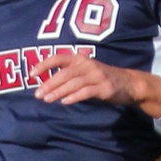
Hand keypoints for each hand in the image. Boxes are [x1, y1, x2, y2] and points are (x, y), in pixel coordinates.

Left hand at [31, 51, 155, 110]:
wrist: (128, 83)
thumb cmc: (101, 78)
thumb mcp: (85, 71)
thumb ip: (69, 75)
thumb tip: (46, 85)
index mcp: (80, 59)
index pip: (58, 58)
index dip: (44, 64)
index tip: (32, 74)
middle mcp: (87, 64)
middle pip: (64, 73)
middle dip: (49, 84)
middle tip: (37, 94)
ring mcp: (97, 76)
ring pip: (73, 83)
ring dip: (58, 92)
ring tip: (46, 100)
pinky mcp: (104, 87)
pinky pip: (86, 92)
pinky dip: (74, 97)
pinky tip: (64, 102)